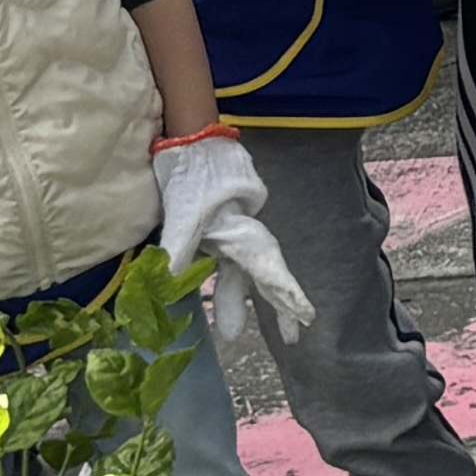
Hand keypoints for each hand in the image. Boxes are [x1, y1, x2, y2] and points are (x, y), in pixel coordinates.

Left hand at [153, 128, 314, 338]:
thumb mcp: (183, 211)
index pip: (267, 268)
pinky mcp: (221, 227)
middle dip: (279, 306)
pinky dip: (229, 281)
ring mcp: (233, 230)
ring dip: (241, 299)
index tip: (306, 317)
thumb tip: (169, 285)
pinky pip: (230, 261)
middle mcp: (244, 233)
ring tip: (234, 332)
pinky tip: (223, 295)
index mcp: (241, 230)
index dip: (286, 293)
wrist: (194, 139)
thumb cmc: (193, 171)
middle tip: (293, 337)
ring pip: (244, 270)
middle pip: (263, 274)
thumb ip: (179, 247)